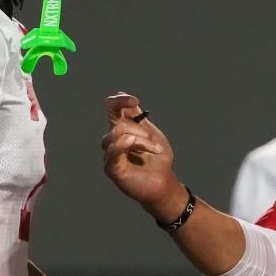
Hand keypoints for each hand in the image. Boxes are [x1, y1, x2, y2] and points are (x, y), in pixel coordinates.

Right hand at [102, 93, 183, 218]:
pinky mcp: (112, 168)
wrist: (164, 182)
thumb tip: (121, 93)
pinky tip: (132, 143)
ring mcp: (111, 155)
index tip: (135, 100)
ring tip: (154, 150)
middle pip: (119, 123)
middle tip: (155, 143)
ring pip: (118, 134)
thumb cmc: (157, 160)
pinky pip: (112, 151)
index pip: (111, 109)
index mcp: (121, 130)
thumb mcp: (151, 133)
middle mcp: (112, 141)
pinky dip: (123, 144)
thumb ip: (137, 116)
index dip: (119, 101)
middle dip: (141, 130)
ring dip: (140, 140)